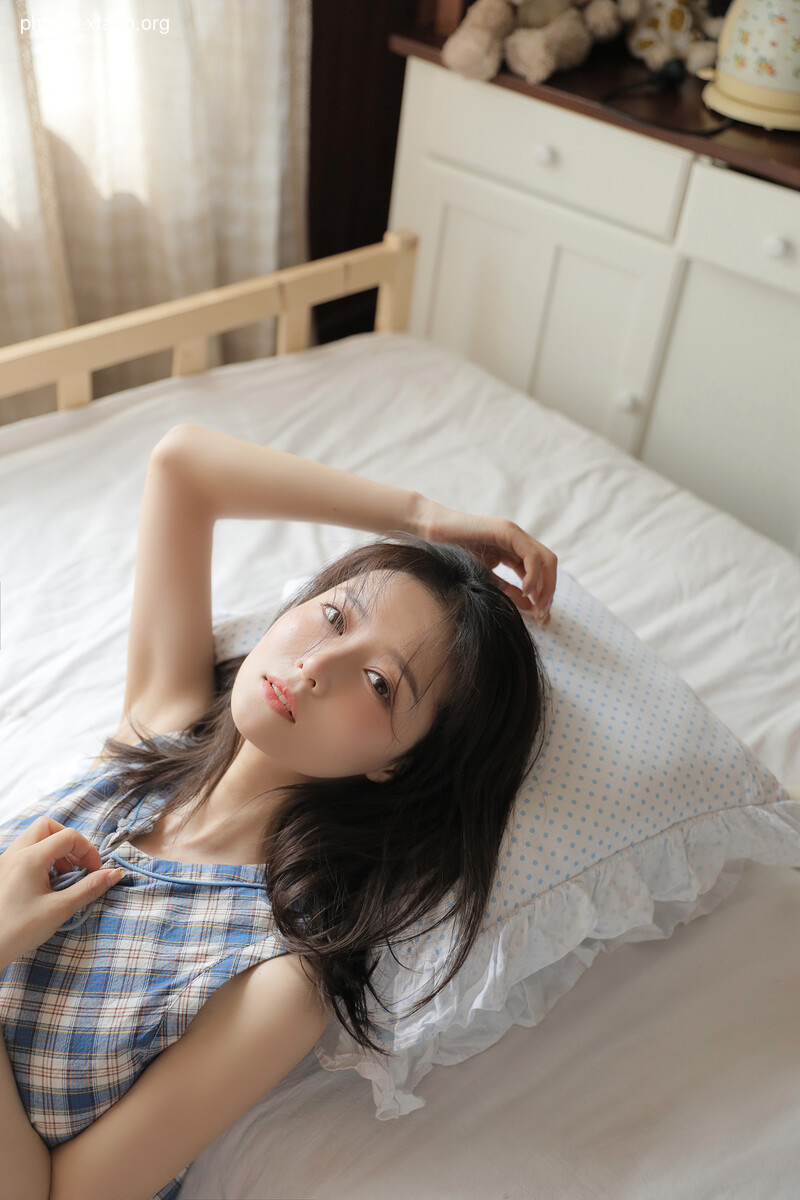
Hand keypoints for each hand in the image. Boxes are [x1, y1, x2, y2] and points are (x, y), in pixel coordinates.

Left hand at [0, 816, 121, 969]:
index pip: (68, 836)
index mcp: (30, 858)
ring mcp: (5, 861)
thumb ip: (89, 888)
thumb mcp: (59, 909)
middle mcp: (15, 853)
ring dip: (54, 850)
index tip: (95, 872)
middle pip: (48, 827)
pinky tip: (46, 883)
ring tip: (63, 876)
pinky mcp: (2, 872)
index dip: (88, 851)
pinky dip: (41, 858)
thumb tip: (115, 873)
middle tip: (78, 865)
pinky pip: (24, 852)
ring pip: (34, 837)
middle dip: (68, 842)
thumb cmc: (18, 931)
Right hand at [417, 499, 556, 624]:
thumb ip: (508, 590)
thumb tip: (531, 606)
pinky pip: (531, 555)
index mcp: (514, 551)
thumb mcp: (485, 578)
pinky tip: (527, 590)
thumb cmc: (452, 554)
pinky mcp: (507, 531)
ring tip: (537, 606)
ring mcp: (514, 534)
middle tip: (543, 616)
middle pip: (549, 566)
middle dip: (549, 591)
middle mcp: (518, 541)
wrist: (431, 533)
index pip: (541, 572)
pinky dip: (534, 574)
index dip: (545, 594)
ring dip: (545, 585)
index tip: (541, 618)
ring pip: (545, 560)